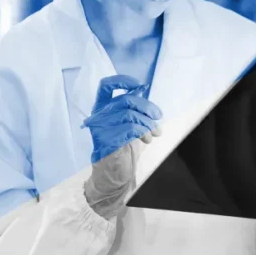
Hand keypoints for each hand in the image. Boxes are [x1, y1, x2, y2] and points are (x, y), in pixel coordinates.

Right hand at [82, 75, 162, 219]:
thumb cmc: (121, 146)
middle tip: (157, 117)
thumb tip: (143, 89)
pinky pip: (129, 130)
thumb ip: (132, 107)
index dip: (123, 81)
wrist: (113, 173)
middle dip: (146, 107)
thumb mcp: (127, 122)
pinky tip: (147, 140)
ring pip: (130, 115)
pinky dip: (143, 133)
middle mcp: (97, 115)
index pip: (106, 85)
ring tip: (153, 134)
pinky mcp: (106, 141)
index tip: (140, 85)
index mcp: (101, 107)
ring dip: (147, 124)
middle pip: (125, 100)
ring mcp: (100, 129)